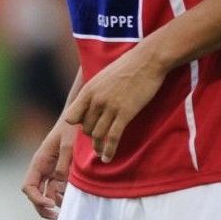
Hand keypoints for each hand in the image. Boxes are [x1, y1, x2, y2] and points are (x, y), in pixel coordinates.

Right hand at [21, 117, 77, 219]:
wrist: (82, 117)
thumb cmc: (72, 128)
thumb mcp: (69, 145)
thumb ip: (64, 166)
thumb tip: (61, 186)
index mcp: (39, 162)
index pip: (28, 186)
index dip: (36, 198)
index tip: (50, 204)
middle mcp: (43, 169)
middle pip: (35, 195)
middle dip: (43, 208)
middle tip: (57, 218)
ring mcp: (52, 171)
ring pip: (47, 194)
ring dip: (55, 204)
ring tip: (68, 210)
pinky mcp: (62, 172)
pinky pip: (59, 189)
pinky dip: (63, 197)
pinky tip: (73, 201)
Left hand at [65, 49, 164, 164]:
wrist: (147, 61)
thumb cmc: (127, 67)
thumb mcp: (102, 77)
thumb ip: (94, 92)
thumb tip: (90, 103)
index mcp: (88, 91)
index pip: (72, 117)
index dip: (77, 124)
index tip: (85, 126)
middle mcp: (96, 101)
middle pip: (85, 127)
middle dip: (89, 135)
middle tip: (97, 138)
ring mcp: (110, 108)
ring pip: (97, 135)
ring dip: (97, 146)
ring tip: (99, 152)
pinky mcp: (125, 114)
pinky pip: (113, 137)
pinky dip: (109, 150)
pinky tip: (107, 158)